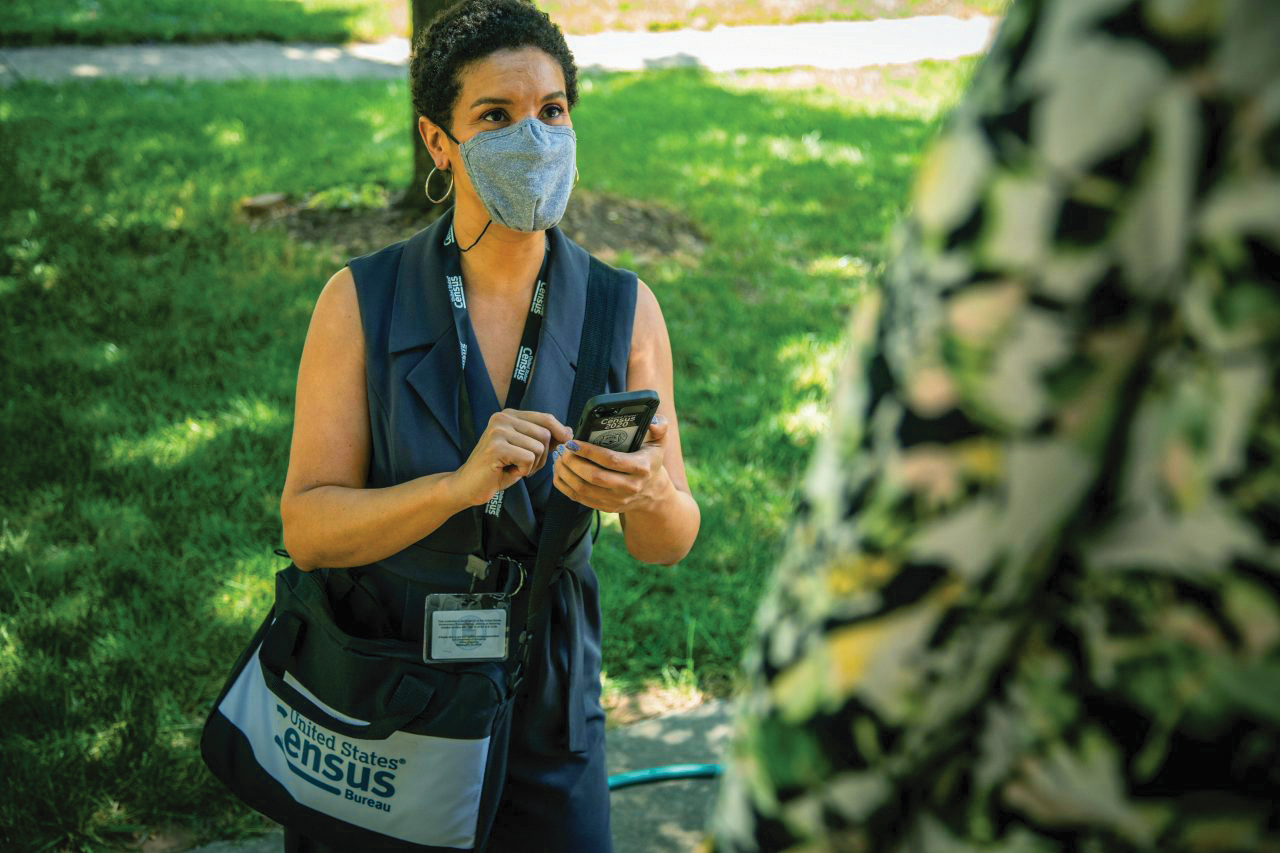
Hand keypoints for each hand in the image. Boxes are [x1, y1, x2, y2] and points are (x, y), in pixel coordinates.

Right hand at [451, 409, 572, 506]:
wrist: (468, 486)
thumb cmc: (498, 470)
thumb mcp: (525, 451)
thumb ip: (543, 439)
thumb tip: (569, 431)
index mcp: (510, 415)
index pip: (546, 418)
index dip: (559, 433)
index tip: (563, 444)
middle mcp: (502, 417)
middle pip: (545, 434)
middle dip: (542, 456)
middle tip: (525, 466)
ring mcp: (498, 431)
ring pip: (538, 447)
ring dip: (532, 465)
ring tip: (514, 468)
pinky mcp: (496, 447)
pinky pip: (528, 458)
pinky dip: (523, 470)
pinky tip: (507, 472)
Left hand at [552, 416, 670, 512]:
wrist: (652, 492)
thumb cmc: (650, 460)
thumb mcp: (660, 443)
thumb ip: (659, 427)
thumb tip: (652, 422)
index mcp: (641, 468)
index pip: (611, 460)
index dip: (589, 451)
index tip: (573, 441)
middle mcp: (629, 487)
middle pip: (594, 476)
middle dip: (573, 462)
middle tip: (562, 449)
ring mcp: (616, 500)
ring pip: (583, 489)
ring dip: (566, 473)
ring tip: (558, 458)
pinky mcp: (605, 507)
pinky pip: (579, 498)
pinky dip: (565, 485)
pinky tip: (559, 471)